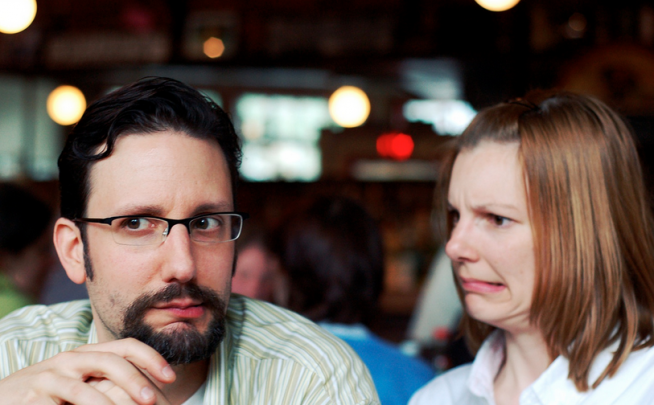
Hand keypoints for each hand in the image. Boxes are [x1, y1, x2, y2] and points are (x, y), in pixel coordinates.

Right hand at [0, 338, 174, 404]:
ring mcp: (49, 378)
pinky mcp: (32, 397)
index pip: (126, 347)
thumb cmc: (52, 392)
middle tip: (153, 400)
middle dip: (134, 380)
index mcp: (89, 353)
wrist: (5, 396)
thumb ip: (110, 382)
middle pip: (109, 362)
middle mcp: (71, 360)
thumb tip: (152, 395)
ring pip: (82, 390)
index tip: (171, 377)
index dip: (151, 358)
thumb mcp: (84, 381)